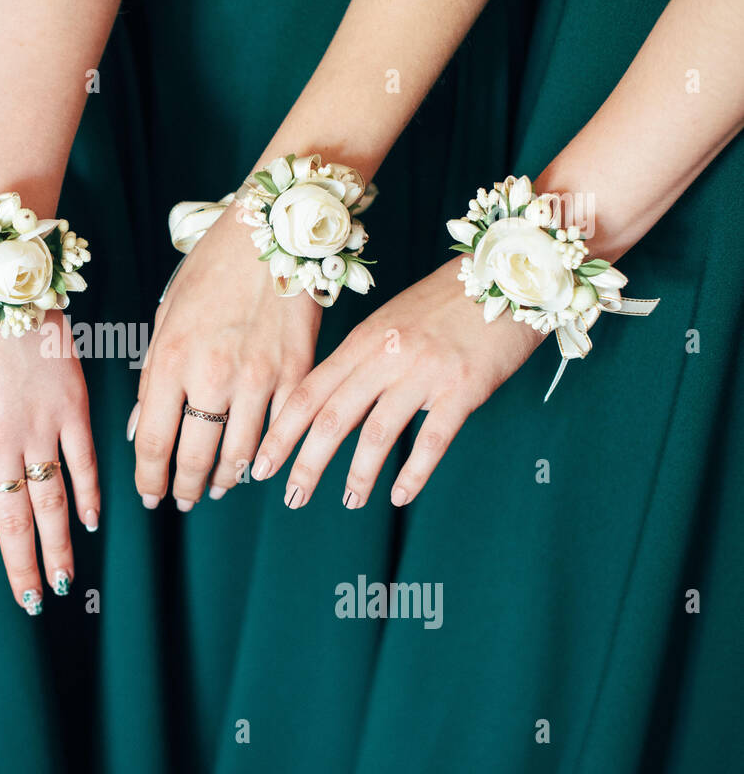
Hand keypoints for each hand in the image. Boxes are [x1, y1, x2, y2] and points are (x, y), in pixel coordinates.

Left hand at [0, 284, 98, 613]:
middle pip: (12, 522)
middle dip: (21, 569)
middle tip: (31, 602)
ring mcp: (39, 426)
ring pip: (51, 503)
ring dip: (57, 547)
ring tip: (62, 579)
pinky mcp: (72, 405)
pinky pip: (83, 463)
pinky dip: (88, 496)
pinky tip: (91, 524)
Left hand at [134, 207, 317, 508]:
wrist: (271, 232)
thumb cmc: (211, 270)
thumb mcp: (166, 317)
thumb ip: (153, 376)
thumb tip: (140, 429)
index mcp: (170, 359)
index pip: (152, 442)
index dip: (149, 479)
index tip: (150, 495)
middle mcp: (212, 375)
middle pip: (196, 458)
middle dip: (186, 488)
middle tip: (182, 499)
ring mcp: (259, 377)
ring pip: (240, 455)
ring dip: (225, 479)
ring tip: (217, 487)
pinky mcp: (297, 373)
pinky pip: (281, 432)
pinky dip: (266, 456)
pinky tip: (257, 464)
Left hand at [255, 259, 543, 509]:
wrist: (514, 272)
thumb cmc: (449, 302)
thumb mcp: (392, 321)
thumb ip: (361, 359)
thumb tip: (327, 400)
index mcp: (363, 340)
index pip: (307, 393)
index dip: (280, 433)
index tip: (259, 465)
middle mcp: (386, 355)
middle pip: (331, 418)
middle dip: (305, 464)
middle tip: (290, 498)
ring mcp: (425, 371)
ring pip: (376, 434)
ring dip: (358, 476)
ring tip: (349, 501)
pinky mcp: (465, 387)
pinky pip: (432, 440)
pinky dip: (414, 473)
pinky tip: (400, 496)